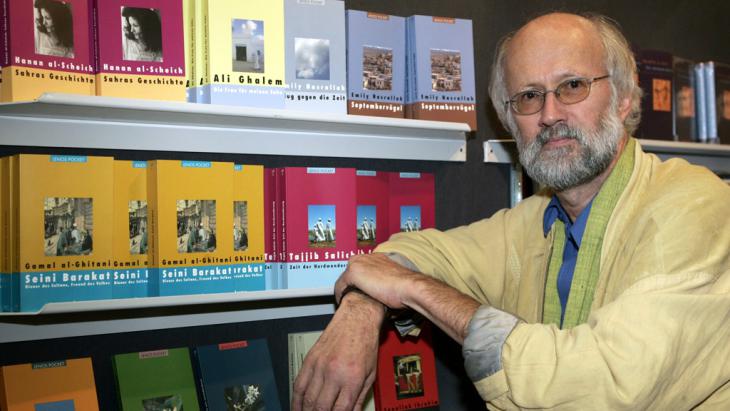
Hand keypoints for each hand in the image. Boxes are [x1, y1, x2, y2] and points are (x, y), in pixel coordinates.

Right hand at [292, 291, 385, 410]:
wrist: (357, 319)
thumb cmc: (365, 343)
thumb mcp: (370, 375)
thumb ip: (358, 398)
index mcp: (352, 379)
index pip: (340, 410)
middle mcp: (334, 373)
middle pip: (320, 407)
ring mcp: (320, 366)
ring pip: (307, 398)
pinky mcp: (310, 359)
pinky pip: (298, 384)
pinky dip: (295, 399)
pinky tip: (297, 408)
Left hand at [335, 253, 420, 308]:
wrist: (409, 287)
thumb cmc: (406, 287)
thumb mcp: (395, 281)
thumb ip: (386, 282)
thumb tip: (383, 292)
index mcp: (378, 258)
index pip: (362, 267)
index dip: (359, 280)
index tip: (358, 290)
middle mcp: (367, 257)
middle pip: (351, 271)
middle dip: (350, 284)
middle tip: (349, 296)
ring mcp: (359, 264)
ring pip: (344, 278)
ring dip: (344, 289)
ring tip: (345, 300)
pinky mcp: (354, 272)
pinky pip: (340, 285)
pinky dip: (340, 294)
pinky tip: (342, 301)